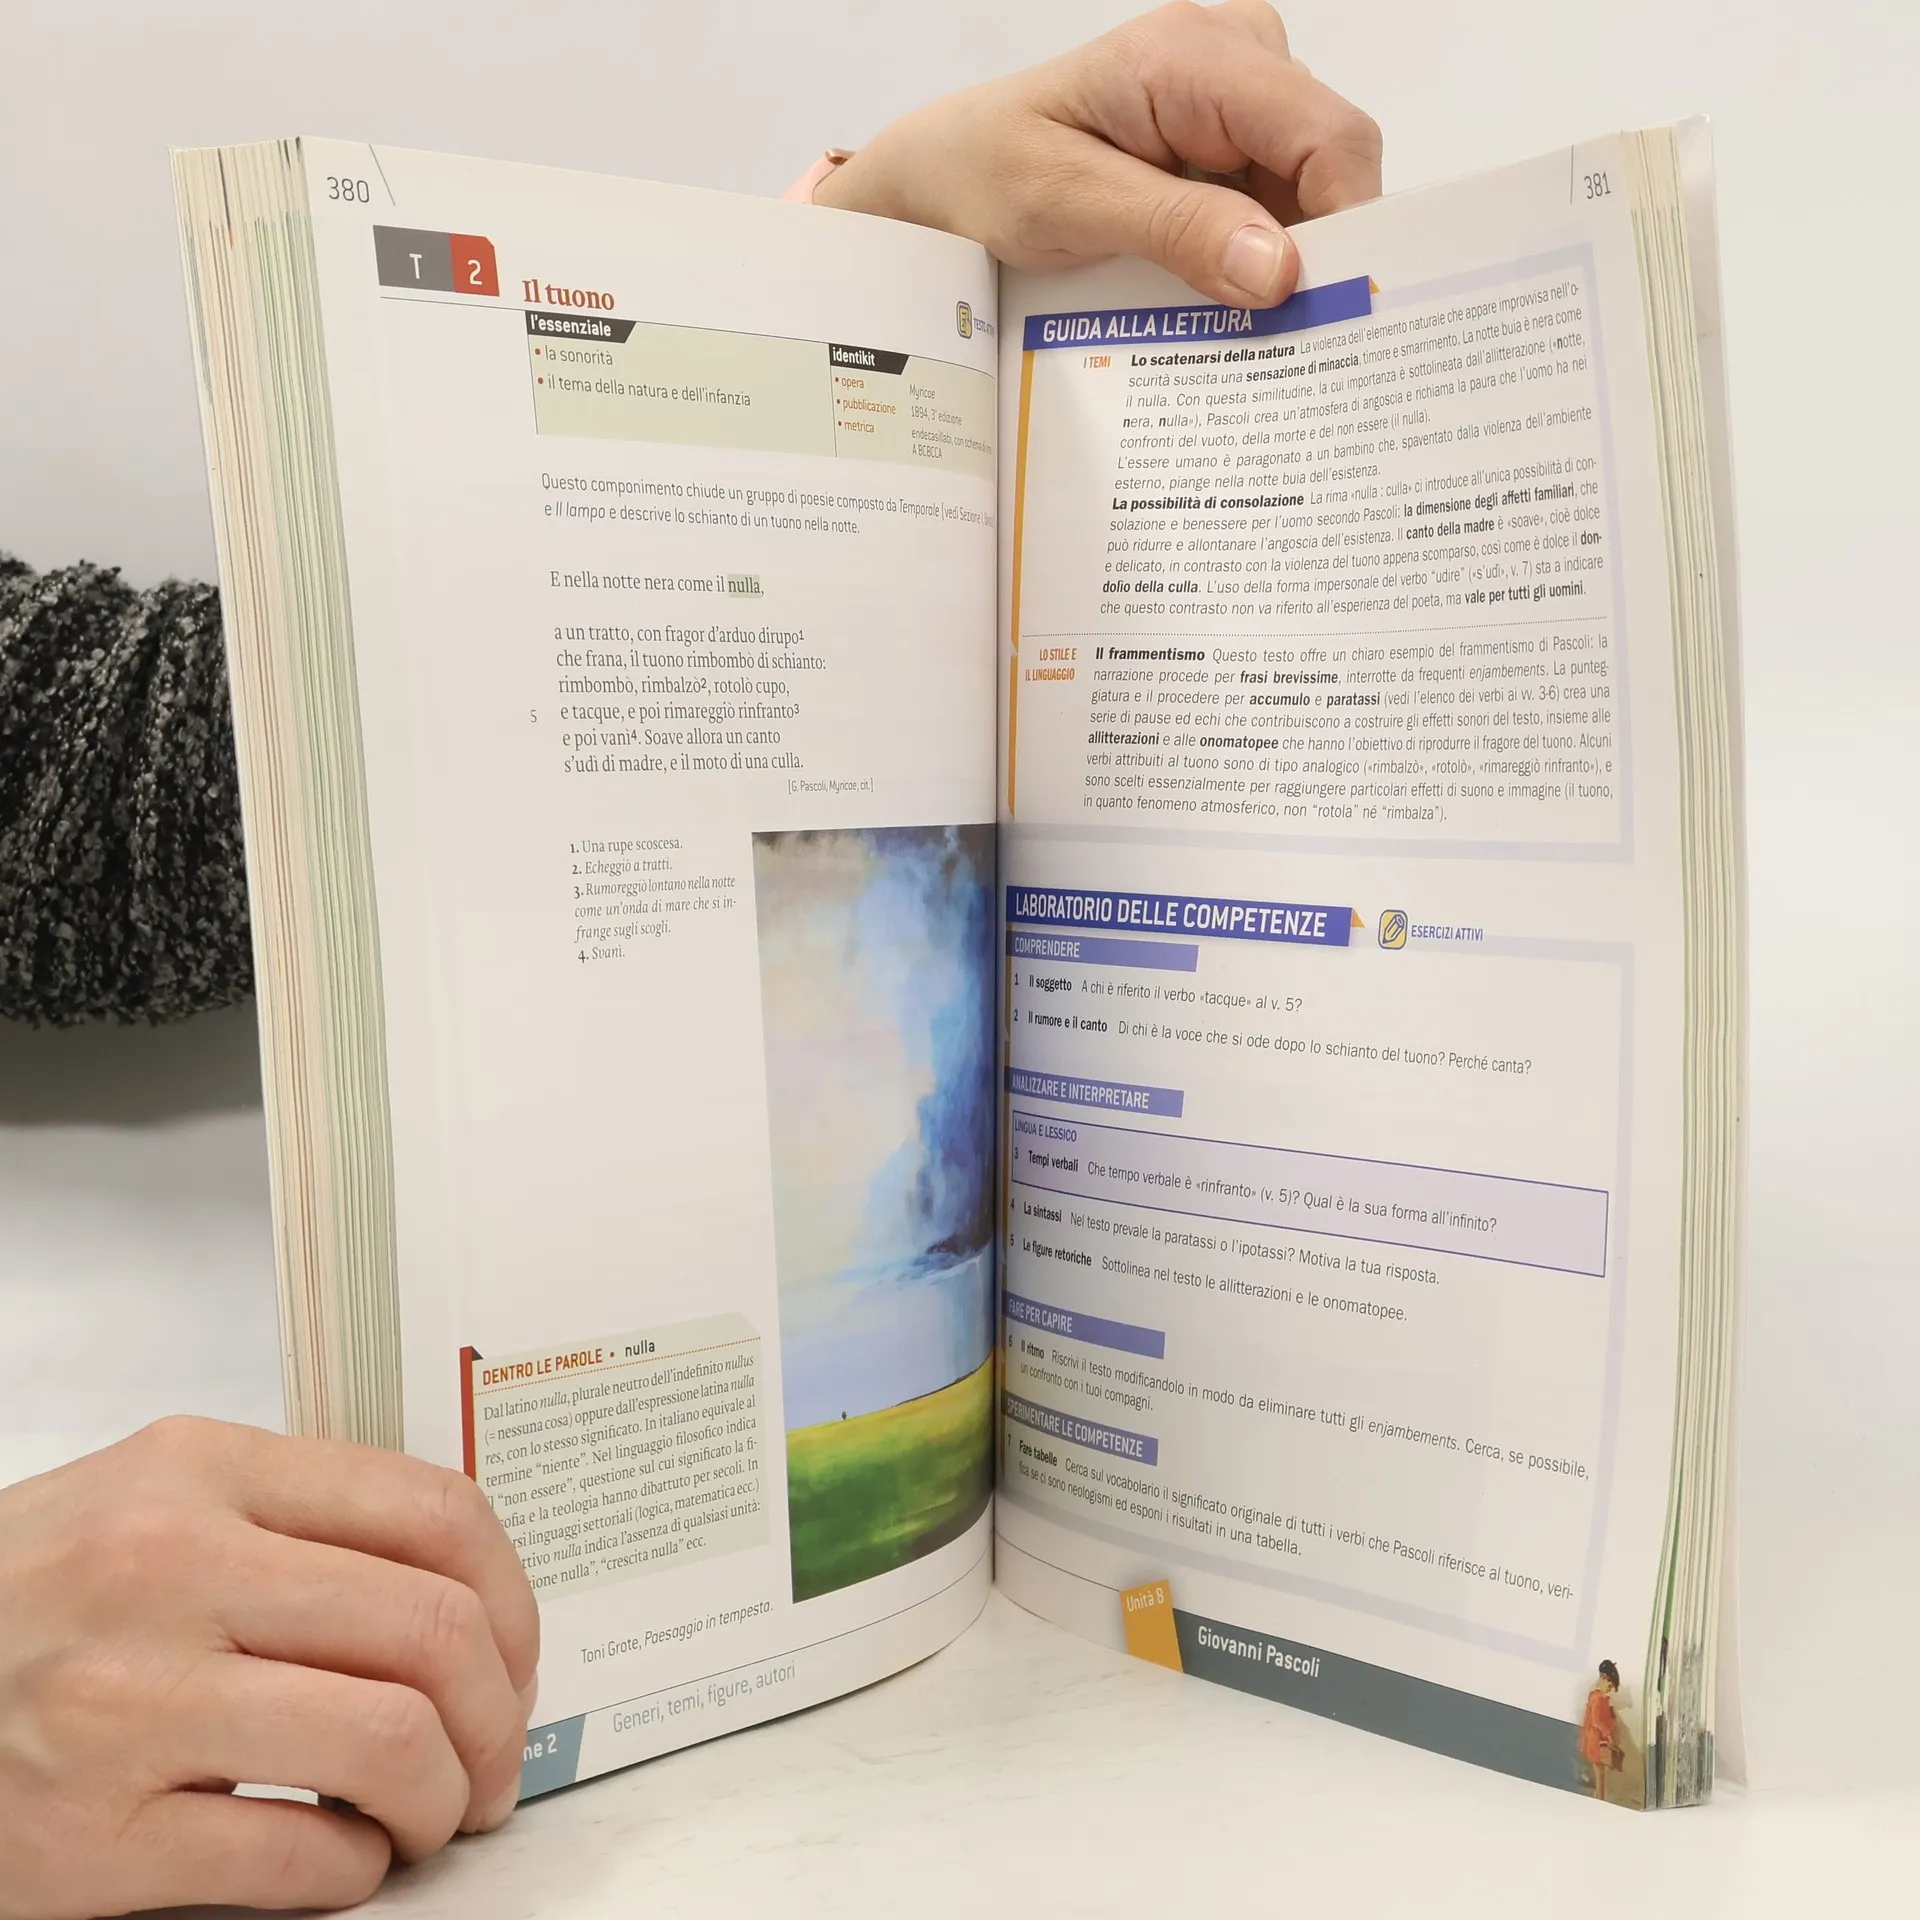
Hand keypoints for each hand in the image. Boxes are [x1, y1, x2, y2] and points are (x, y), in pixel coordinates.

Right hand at [0, 1418, 539, 1917]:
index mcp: (200, 1468)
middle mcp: (166, 1567)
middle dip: (501, 1713)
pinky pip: (299, 1857)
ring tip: (433, 1813)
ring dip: (444, 1797)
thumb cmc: (29, 1599)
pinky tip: (346, 1859)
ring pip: (389, 1742)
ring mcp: (124, 1703)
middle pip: (433, 1630)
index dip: (516, 1598)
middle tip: (496, 1758)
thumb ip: (299, 1518)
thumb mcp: (155, 1501)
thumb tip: (468, 1587)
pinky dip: (358, 1870)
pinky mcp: (87, 1838)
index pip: (435, 1512)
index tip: (519, 1654)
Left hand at [817, 0, 1380, 308]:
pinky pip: (1276, 200)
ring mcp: (1236, 96)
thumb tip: (1279, 270)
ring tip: (1240, 325)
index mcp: (1193, 56)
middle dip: (1316, 251)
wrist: (942, 173)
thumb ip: (1176, 231)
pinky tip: (1224, 298)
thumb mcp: (1069, 208)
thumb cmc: (986, 174)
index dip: (1346, 227)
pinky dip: (1259, 255)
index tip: (1326, 313)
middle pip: (1330, 161)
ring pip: (1310, 188)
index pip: (1327, 135)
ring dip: (1285, 261)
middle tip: (1282, 339)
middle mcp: (1232, 57)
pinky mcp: (1227, 138)